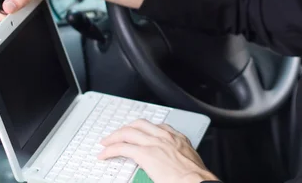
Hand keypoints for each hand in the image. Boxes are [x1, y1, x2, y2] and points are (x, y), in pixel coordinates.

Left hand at [99, 119, 217, 182]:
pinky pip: (122, 148)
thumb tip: (171, 166)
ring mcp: (154, 143)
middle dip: (126, 128)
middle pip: (139, 124)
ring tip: (106, 143)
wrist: (196, 181)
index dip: (143, 128)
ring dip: (114, 137)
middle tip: (118, 135)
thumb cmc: (195, 176)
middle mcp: (165, 136)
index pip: (156, 126)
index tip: (138, 132)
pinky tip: (104, 154)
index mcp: (177, 138)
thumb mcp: (189, 160)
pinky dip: (110, 150)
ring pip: (128, 132)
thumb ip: (178, 157)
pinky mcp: (145, 154)